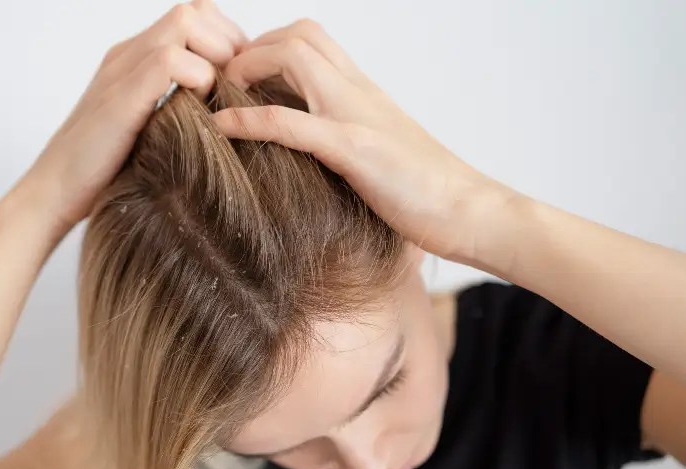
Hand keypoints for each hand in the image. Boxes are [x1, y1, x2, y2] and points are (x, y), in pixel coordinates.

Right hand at [14, 1, 246, 235]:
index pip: (196, 16)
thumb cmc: (104, 172)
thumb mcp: (150, 130)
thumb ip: (178, 109)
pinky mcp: (120, 97)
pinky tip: (200, 113)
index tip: (240, 83)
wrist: (55, 194)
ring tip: (220, 99)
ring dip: (217, 57)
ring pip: (185, 22)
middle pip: (195, 10)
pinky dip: (198, 80)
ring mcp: (122, 71)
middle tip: (237, 90)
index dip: (228, 41)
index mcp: (136, 59)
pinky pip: (169, 61)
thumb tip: (227, 113)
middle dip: (229, 44)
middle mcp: (129, 55)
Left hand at [211, 19, 517, 260]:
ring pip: (295, 58)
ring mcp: (356, 117)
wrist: (470, 212)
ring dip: (247, 69)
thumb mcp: (380, 152)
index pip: (311, 41)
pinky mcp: (355, 151)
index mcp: (364, 93)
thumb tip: (312, 151)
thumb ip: (347, 138)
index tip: (239, 78)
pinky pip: (292, 123)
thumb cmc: (426, 191)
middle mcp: (359, 93)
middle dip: (252, 48)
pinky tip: (220, 127)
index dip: (267, 48)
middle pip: (299, 34)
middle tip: (223, 82)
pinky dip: (250, 119)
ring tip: (218, 94)